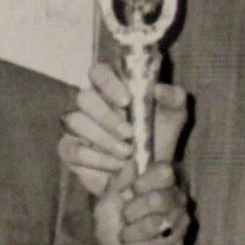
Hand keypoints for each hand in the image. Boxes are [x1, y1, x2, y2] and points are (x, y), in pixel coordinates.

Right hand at [58, 62, 187, 195]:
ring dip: (102, 139)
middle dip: (106, 117)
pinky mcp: (69, 149)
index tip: (127, 101)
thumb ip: (174, 97)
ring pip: (74, 121)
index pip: (99, 72)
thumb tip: (158, 89)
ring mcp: (77, 125)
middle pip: (84, 97)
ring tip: (126, 153)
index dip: (109, 83)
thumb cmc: (159, 136)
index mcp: (113, 86)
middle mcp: (91, 102)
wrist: (151, 172)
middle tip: (129, 134)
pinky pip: (70, 149)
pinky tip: (115, 165)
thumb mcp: (175, 115)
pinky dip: (95, 159)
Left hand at [95, 159, 190, 244]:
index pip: (165, 171)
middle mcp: (177, 201)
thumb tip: (132, 162)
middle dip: (132, 212)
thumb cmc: (112, 224)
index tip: (133, 189)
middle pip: (159, 199)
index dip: (146, 180)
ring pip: (157, 225)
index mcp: (162, 183)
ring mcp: (181, 225)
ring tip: (125, 237)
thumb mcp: (108, 201)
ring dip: (131, 234)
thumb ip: (119, 182)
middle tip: (124, 218)